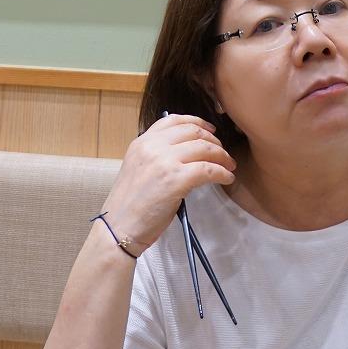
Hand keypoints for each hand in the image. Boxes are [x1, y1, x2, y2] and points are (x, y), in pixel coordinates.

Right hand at [100, 114, 235, 252]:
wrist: (119, 228)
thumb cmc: (130, 205)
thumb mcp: (138, 168)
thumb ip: (157, 155)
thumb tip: (187, 152)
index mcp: (142, 142)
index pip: (173, 120)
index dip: (197, 122)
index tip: (210, 129)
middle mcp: (152, 146)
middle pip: (193, 131)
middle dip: (214, 140)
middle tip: (223, 152)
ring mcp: (164, 161)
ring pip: (204, 148)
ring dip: (221, 156)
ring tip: (229, 165)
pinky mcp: (175, 180)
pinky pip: (208, 169)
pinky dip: (221, 173)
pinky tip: (226, 178)